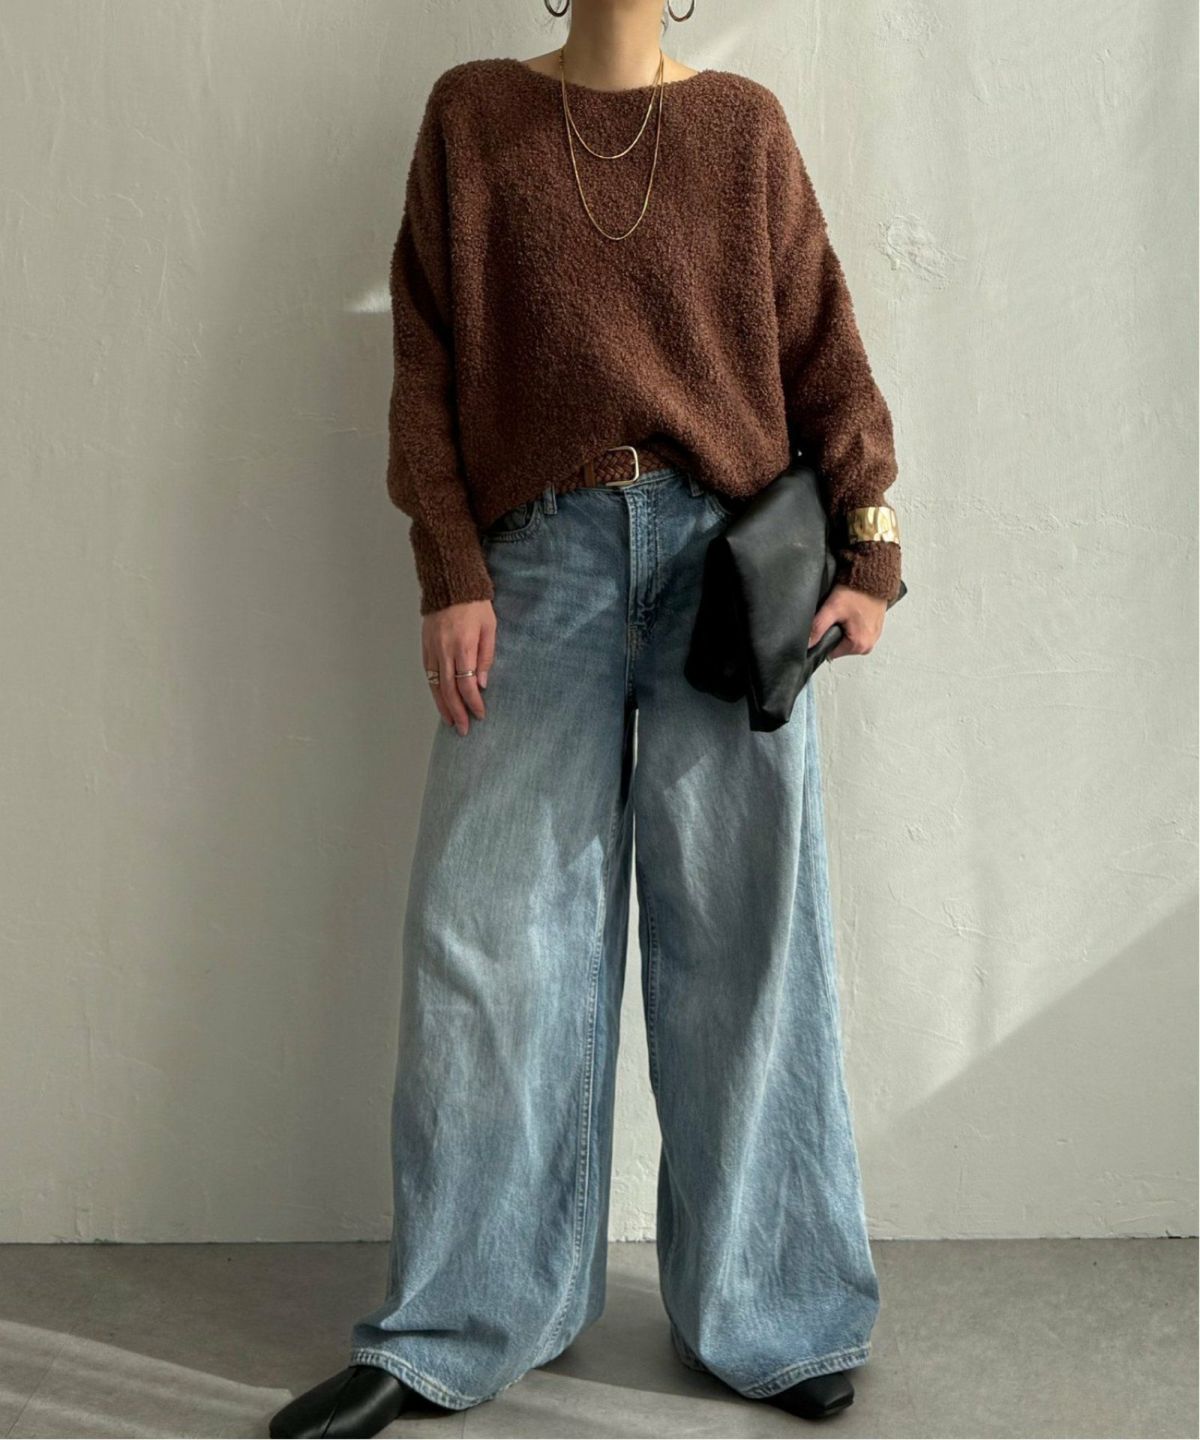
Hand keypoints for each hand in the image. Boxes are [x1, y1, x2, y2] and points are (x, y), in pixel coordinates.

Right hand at [422, 599, 495, 734]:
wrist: (450, 584)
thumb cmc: (475, 605)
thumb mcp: (490, 628)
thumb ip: (486, 657)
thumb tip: (482, 684)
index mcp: (463, 647)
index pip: (467, 684)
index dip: (473, 703)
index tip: (480, 715)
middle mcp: (444, 651)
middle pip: (449, 690)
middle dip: (457, 712)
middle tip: (463, 729)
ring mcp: (432, 649)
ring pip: (436, 685)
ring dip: (443, 706)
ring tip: (450, 722)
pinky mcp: (425, 646)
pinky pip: (429, 674)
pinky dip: (434, 690)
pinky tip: (440, 701)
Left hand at [808, 583, 887, 661]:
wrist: (873, 576)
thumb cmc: (857, 591)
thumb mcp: (832, 609)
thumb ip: (817, 628)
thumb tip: (806, 644)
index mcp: (859, 645)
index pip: (830, 652)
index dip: (824, 638)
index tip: (827, 624)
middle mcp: (868, 645)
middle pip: (839, 646)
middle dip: (834, 632)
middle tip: (837, 616)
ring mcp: (873, 637)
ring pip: (847, 638)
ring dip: (843, 627)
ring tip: (846, 613)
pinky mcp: (875, 629)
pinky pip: (857, 631)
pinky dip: (852, 624)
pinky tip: (852, 612)